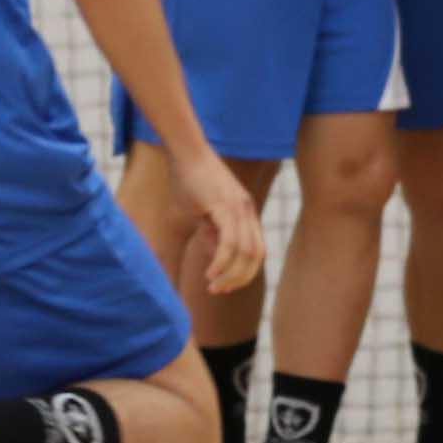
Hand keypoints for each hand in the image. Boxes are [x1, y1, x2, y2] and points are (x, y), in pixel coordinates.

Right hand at [175, 151, 266, 295]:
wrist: (185, 152)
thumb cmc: (188, 181)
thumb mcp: (201, 214)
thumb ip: (211, 234)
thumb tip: (215, 256)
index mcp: (245, 213)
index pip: (257, 251)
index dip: (244, 273)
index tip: (225, 286)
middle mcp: (248, 211)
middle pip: (257, 256)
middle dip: (239, 279)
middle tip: (219, 291)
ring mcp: (239, 208)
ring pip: (246, 253)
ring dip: (230, 275)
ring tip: (212, 286)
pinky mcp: (225, 206)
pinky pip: (230, 243)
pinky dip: (221, 262)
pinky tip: (209, 273)